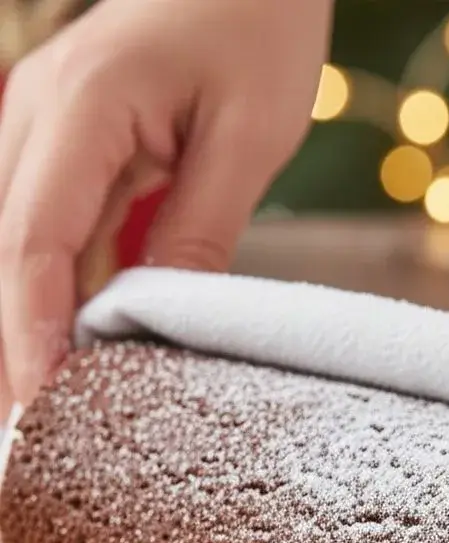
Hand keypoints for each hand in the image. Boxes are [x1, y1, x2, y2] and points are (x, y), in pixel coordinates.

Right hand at [0, 0, 332, 416]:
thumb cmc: (257, 30)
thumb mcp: (248, 138)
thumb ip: (200, 226)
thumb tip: (164, 315)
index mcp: (83, 109)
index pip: (34, 241)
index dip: (28, 329)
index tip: (34, 402)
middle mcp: (41, 118)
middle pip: (12, 251)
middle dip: (18, 341)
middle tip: (32, 430)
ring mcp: (49, 131)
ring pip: (26, 246)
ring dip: (38, 322)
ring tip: (55, 406)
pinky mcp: (74, 147)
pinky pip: (59, 231)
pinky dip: (68, 289)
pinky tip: (87, 345)